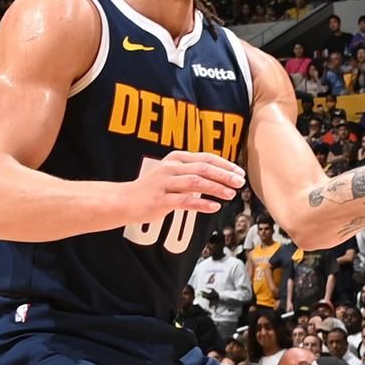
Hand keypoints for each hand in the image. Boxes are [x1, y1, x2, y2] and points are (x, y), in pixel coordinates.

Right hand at [129, 150, 243, 220]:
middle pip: (203, 168)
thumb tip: (221, 176)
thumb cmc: (154, 189)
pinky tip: (215, 207)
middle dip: (224, 175)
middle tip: (240, 182)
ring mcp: (164, 183)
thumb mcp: (173, 174)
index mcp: (176, 158)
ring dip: (216, 188)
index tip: (239, 172)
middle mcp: (170, 168)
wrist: (125, 200)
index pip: (205, 158)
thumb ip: (193, 172)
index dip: (225, 165)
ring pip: (196, 183)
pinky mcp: (160, 200)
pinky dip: (202, 204)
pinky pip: (185, 201)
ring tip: (231, 194)